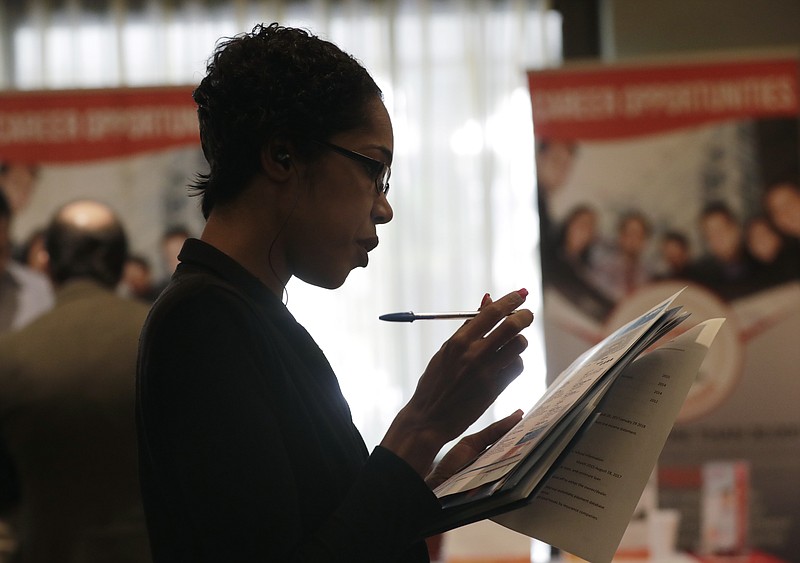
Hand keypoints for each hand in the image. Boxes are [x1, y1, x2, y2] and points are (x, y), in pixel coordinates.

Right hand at [381, 289, 533, 475]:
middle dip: (524, 316)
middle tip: (527, 314)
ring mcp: (487, 372)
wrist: (430, 418)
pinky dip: (516, 361)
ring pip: (519, 345)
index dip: (510, 300)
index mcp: (458, 341)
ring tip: (512, 342)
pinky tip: (507, 362)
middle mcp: (474, 354)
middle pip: (512, 326)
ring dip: (519, 340)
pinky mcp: (496, 388)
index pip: (492, 312)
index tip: (520, 294)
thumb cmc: (434, 382)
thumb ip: (468, 328)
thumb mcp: (445, 350)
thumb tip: (487, 301)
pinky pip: (517, 367)